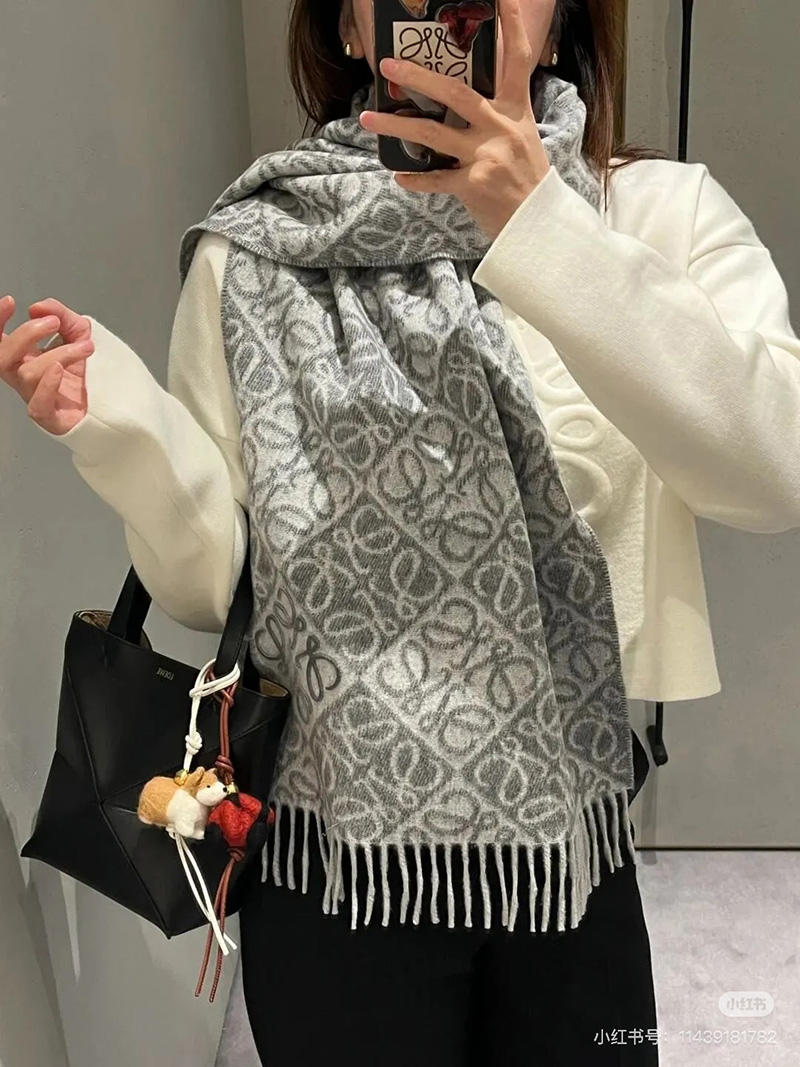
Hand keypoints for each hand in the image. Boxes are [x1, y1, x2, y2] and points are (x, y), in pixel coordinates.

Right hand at [0, 295, 94, 434]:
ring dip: (59, 353)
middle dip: (26, 333)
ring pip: (29, 373)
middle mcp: (24, 378)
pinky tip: (60, 370)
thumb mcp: (79, 333)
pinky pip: (38, 405)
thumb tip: (38, 308)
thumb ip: (62, 316)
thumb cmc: (88, 372)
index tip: (11, 301)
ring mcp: (35, 398)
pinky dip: (47, 384)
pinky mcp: (51, 418)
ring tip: (86, 347)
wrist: (112, 404)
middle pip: (3, 356)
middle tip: (55, 323)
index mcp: (24, 358)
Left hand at [358, 0, 550, 240]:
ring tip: (367, 119)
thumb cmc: (526, 179)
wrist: (538, 225)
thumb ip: (495, 114)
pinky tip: (398, 176)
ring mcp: (486, 156)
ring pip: (431, 134)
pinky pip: (435, 179)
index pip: (516, 58)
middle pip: (454, 93)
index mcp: (515, 110)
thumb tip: (456, 99)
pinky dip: (414, 179)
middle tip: (388, 64)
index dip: (510, 23)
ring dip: (395, 125)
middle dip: (417, 76)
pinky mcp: (474, 185)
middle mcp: (500, 128)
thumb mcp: (521, 136)